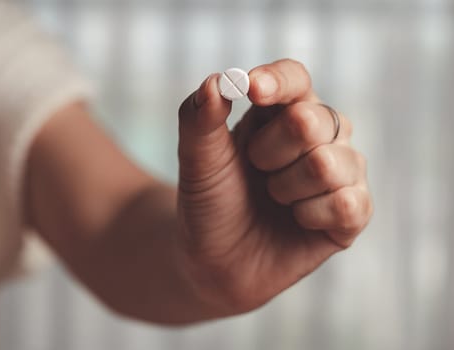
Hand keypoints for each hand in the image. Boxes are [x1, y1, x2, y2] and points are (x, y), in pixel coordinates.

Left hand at [177, 59, 372, 313]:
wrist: (216, 261)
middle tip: (255, 169)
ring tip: (273, 197)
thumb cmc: (210, 203)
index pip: (293, 78)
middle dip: (269, 152)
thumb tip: (217, 81)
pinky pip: (347, 203)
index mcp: (279, 112)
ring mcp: (340, 171)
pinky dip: (310, 215)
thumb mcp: (197, 160)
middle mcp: (318, 135)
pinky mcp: (353, 211)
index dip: (276, 82)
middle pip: (312, 119)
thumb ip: (199, 120)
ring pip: (327, 163)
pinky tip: (297, 220)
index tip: (252, 90)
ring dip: (286, 187)